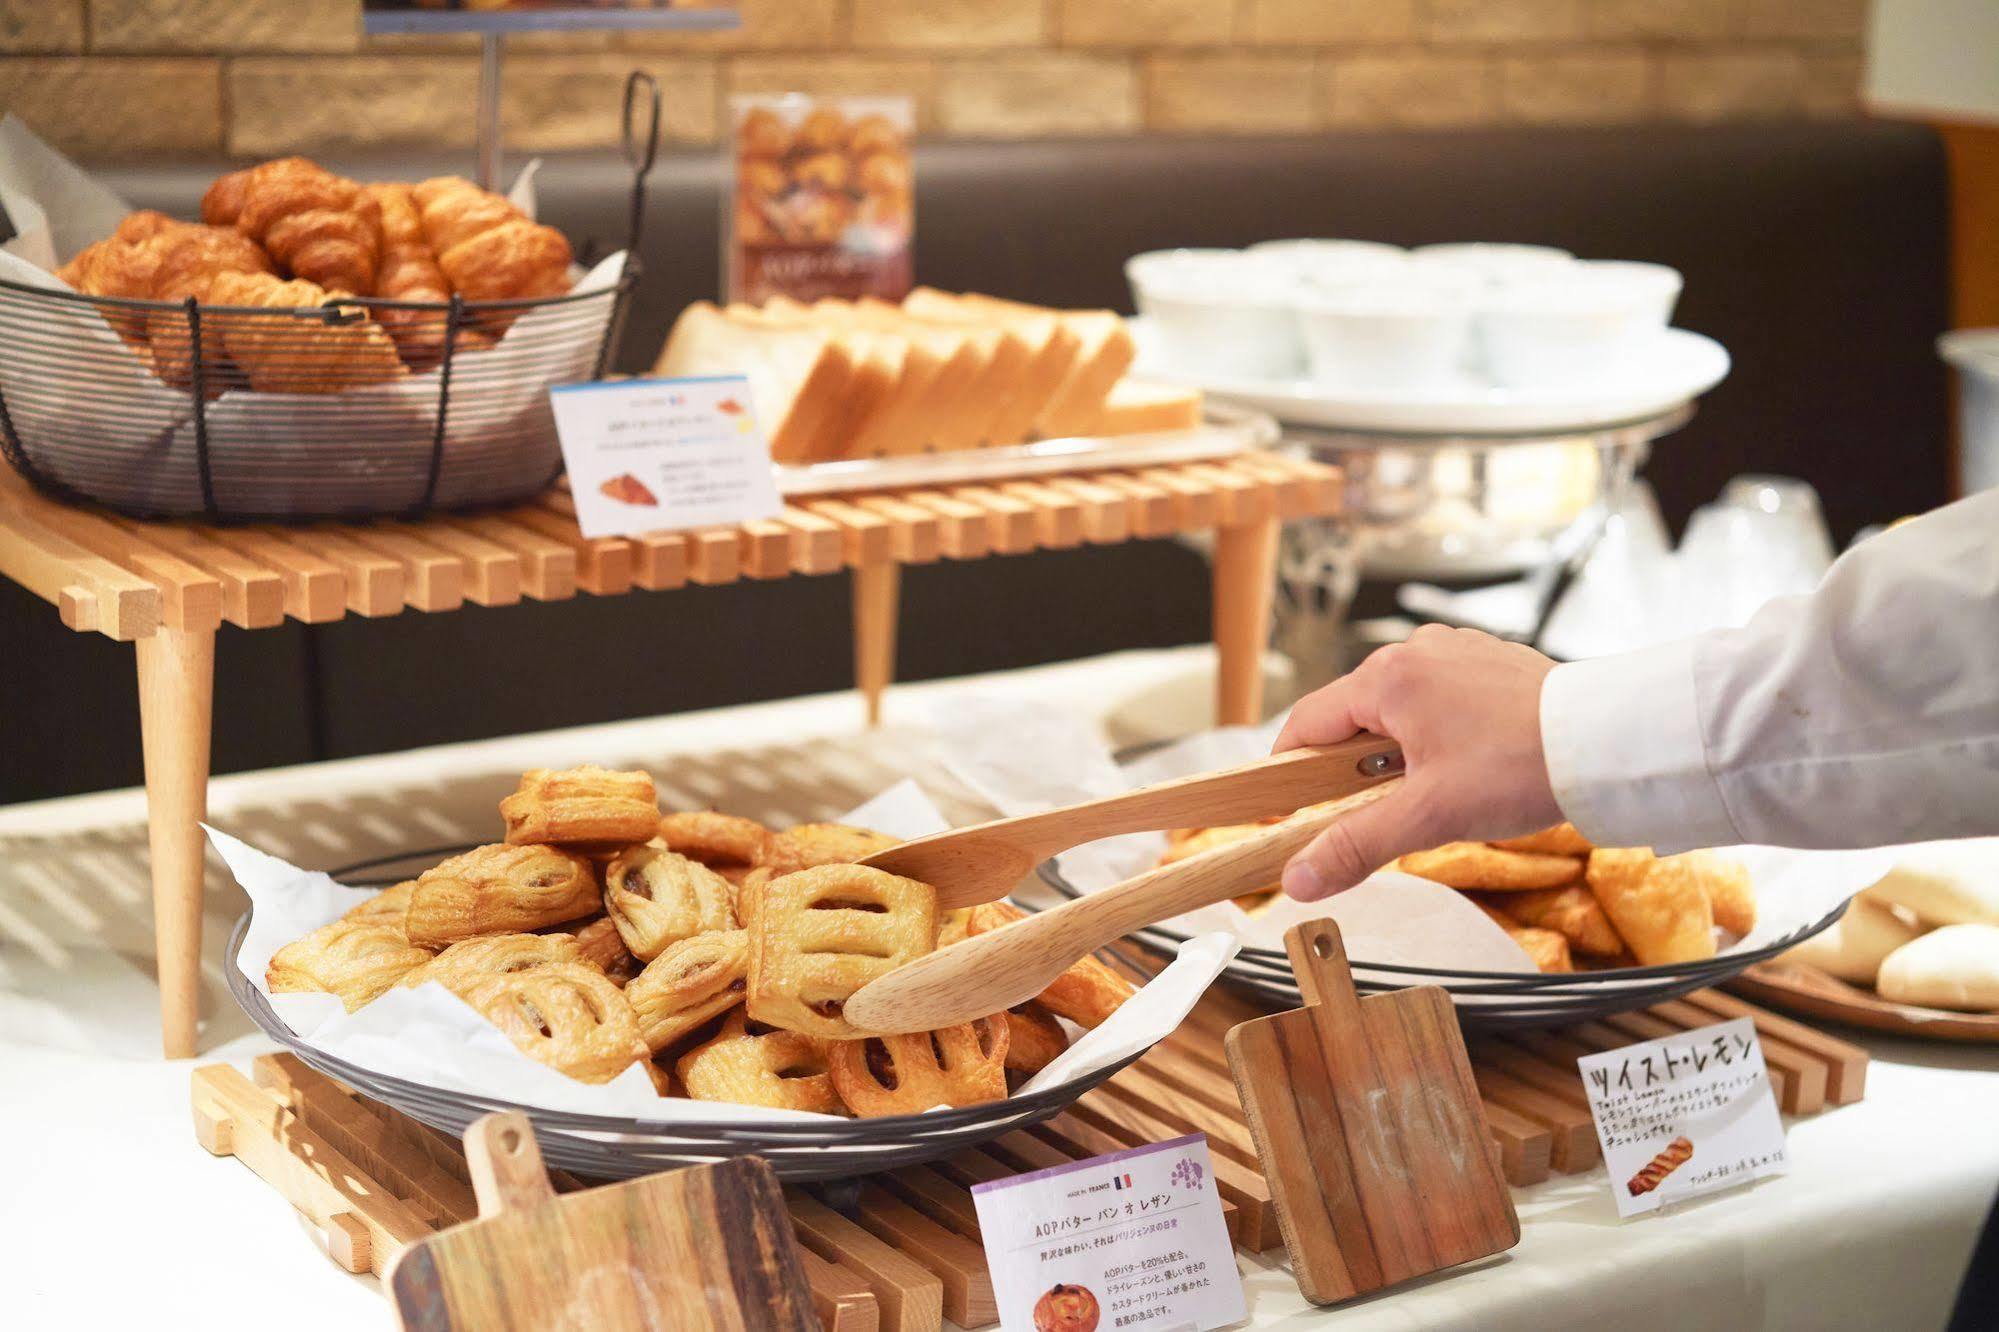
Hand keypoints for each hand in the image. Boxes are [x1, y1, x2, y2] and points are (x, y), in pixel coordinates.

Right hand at [1274, 625, 1561, 899]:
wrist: (1612, 742)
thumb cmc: (1522, 767)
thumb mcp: (1429, 816)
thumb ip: (1356, 844)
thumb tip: (1298, 877)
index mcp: (1389, 676)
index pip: (1307, 723)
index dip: (1289, 772)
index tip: (1286, 810)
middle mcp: (1417, 650)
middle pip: (1354, 716)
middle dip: (1354, 768)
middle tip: (1379, 813)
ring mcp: (1456, 650)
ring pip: (1399, 709)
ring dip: (1399, 752)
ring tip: (1433, 792)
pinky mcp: (1489, 660)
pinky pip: (1440, 698)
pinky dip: (1437, 734)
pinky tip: (1467, 766)